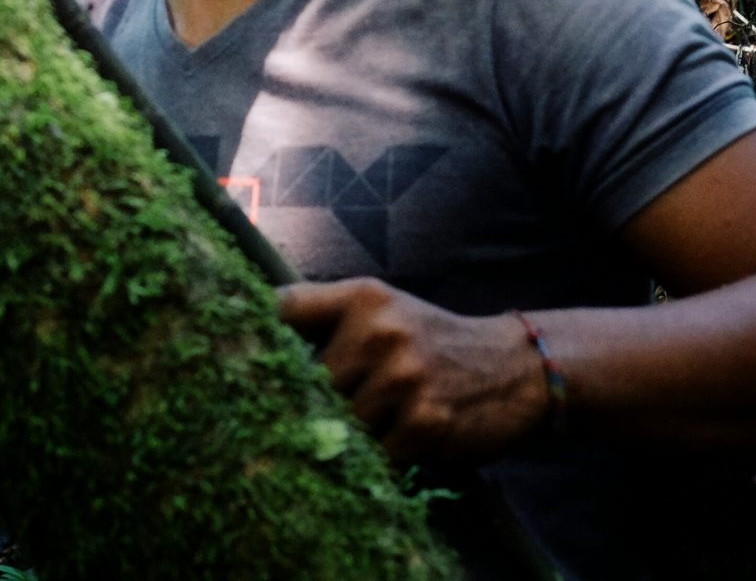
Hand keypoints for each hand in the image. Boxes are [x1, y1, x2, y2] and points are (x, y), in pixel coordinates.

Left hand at [276, 278, 551, 465]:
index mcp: (364, 297)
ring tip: (373, 426)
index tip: (240, 359)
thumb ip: (328, 318)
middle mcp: (380, 330)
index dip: (257, 333)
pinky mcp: (425, 422)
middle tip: (314, 415)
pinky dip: (381, 458)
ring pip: (340, 424)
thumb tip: (257, 347)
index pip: (286, 308)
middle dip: (310, 404)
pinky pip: (376, 455)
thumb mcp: (386, 310)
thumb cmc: (433, 341)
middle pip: (307, 383)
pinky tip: (400, 442)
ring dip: (350, 436)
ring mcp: (403, 377)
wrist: (514, 367)